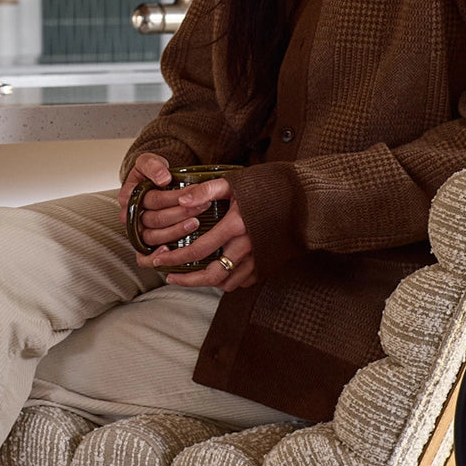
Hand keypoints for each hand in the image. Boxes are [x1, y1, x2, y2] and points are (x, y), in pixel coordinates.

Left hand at [139, 175, 258, 292]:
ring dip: (208, 282)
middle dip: (188, 280)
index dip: (175, 259)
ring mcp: (259, 258)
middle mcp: (248, 246)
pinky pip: (245, 281)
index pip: (199, 250)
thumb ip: (206, 190)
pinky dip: (229, 279)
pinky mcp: (268, 264)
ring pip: (228, 283)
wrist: (305, 199)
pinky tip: (219, 270)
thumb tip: (181, 200)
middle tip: (171, 277)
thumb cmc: (268, 187)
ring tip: (192, 275)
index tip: (160, 260)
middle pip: (212, 275)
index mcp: (236, 226)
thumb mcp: (235, 182)